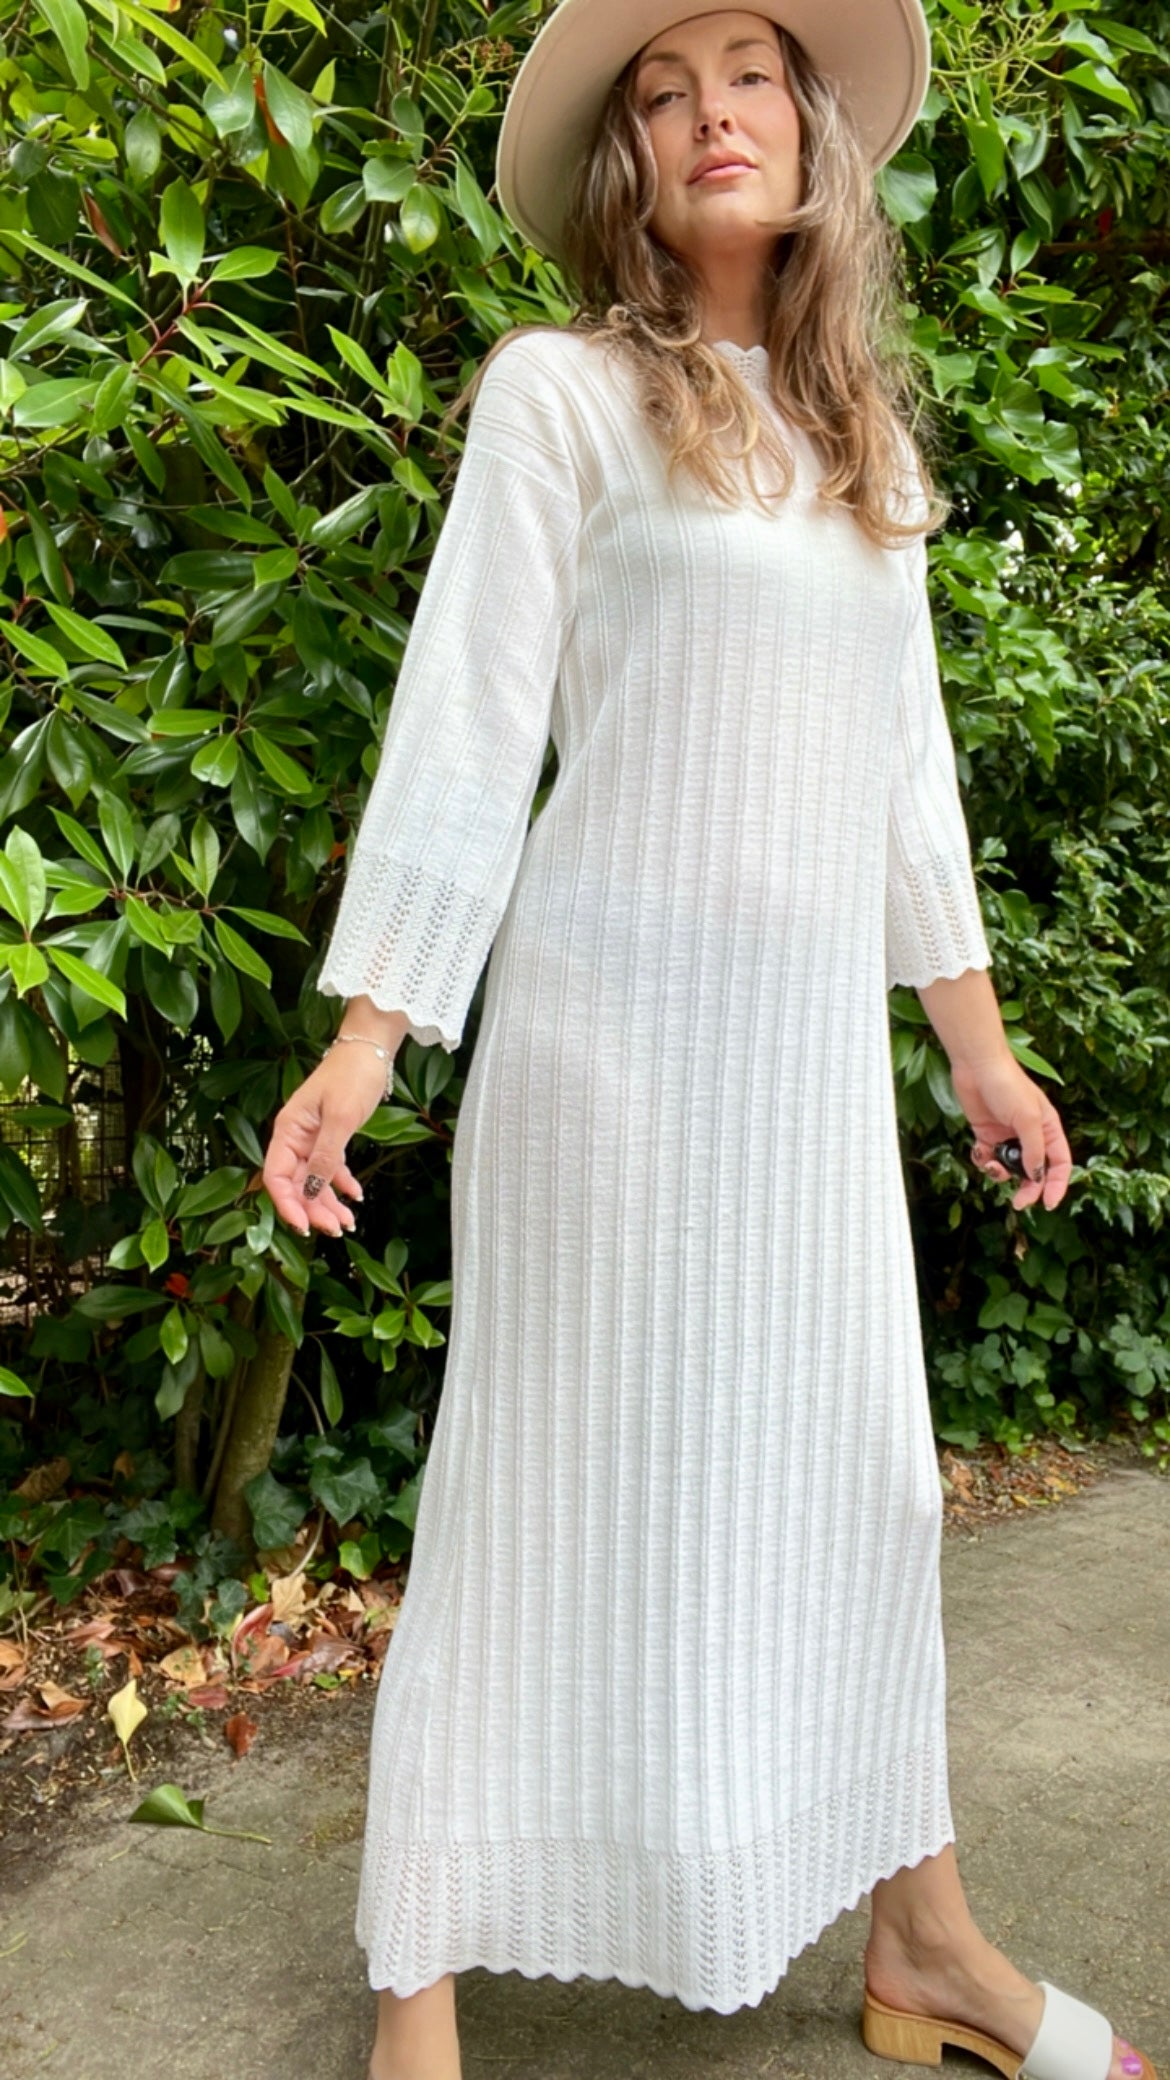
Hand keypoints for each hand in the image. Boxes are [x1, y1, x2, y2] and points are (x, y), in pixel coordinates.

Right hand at [263, 1050, 385, 1236]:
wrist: (369, 1050)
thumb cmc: (352, 1075)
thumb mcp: (341, 1117)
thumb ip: (326, 1155)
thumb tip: (311, 1190)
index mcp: (288, 1130)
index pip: (276, 1176)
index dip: (287, 1204)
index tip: (305, 1226)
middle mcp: (295, 1137)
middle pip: (296, 1184)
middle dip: (314, 1210)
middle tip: (335, 1229)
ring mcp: (311, 1138)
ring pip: (314, 1181)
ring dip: (328, 1204)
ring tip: (347, 1223)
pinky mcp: (329, 1137)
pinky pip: (330, 1169)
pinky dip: (341, 1185)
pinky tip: (356, 1196)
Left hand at [950, 1049, 1072, 1212]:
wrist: (977, 1066)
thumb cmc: (1007, 1085)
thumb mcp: (1027, 1119)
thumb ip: (1033, 1150)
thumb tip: (1036, 1176)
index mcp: (1048, 1129)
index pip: (1060, 1164)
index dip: (1057, 1185)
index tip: (1049, 1204)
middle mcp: (1031, 1135)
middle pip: (1035, 1171)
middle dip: (1028, 1188)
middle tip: (1018, 1203)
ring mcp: (1008, 1136)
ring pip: (1010, 1168)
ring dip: (1001, 1174)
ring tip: (992, 1166)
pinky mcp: (988, 1134)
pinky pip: (989, 1158)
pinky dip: (984, 1161)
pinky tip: (979, 1152)